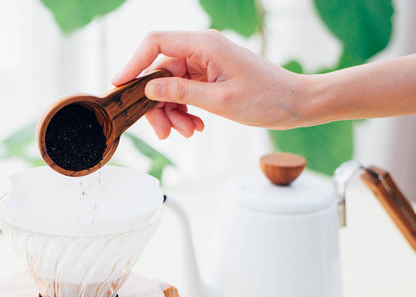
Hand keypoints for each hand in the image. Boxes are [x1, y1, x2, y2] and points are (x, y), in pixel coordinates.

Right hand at [112, 30, 304, 138]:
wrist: (295, 104)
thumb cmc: (266, 98)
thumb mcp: (219, 100)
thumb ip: (181, 92)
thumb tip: (149, 89)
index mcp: (205, 45)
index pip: (155, 43)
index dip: (133, 63)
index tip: (119, 85)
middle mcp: (202, 49)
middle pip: (160, 72)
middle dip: (157, 104)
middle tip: (163, 132)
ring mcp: (205, 63)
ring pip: (170, 86)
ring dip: (173, 113)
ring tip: (187, 132)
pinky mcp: (209, 76)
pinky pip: (184, 92)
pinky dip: (185, 111)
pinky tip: (195, 126)